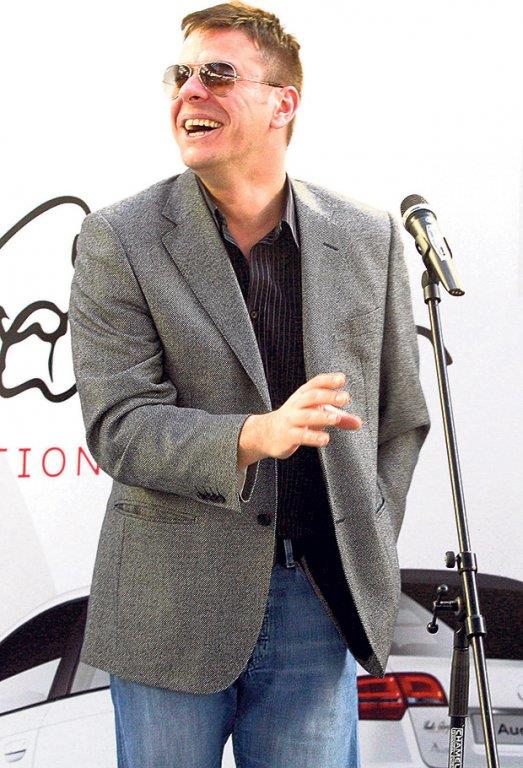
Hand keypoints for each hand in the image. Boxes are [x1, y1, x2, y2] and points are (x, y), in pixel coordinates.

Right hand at [238, 372, 362, 466]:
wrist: (266, 434)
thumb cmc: (296, 420)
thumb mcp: (316, 415)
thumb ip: (339, 418)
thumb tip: (359, 423)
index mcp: (303, 396)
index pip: (315, 383)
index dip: (328, 380)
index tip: (342, 379)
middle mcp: (296, 405)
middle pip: (311, 397)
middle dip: (328, 396)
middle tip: (345, 398)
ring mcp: (291, 420)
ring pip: (306, 416)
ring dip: (321, 416)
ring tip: (336, 418)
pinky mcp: (287, 436)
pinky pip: (300, 436)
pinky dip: (313, 437)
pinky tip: (325, 439)